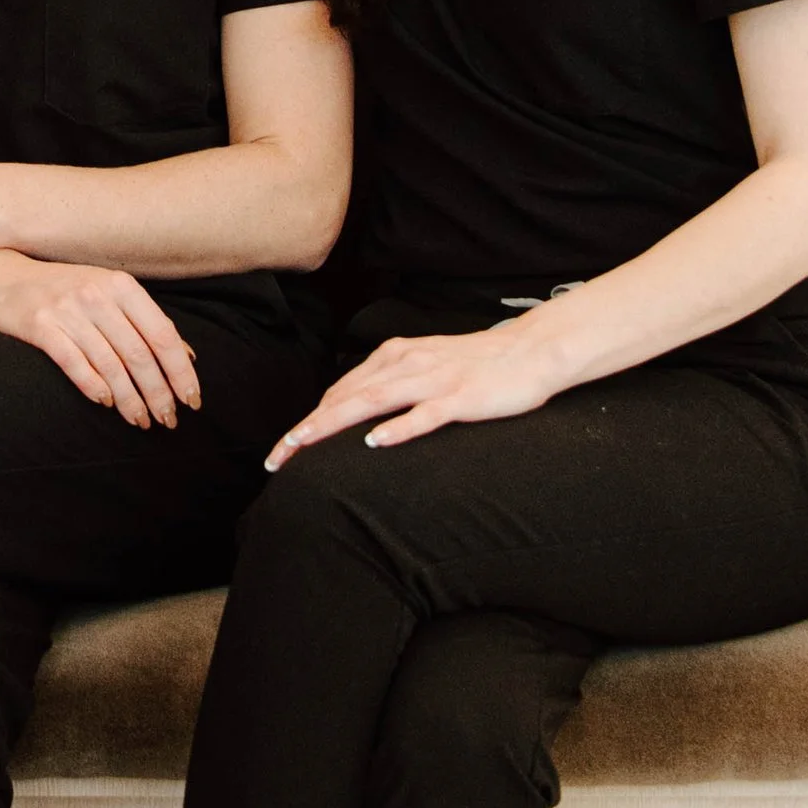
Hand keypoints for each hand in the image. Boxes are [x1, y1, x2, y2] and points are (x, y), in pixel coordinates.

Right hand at [0, 250, 202, 429]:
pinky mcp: (39, 326)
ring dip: (129, 399)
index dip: (180, 371)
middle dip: (158, 392)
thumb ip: (146, 322)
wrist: (1, 277)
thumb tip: (189, 355)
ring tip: (140, 421)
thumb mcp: (109, 294)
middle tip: (167, 420)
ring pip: (110, 364)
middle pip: (139, 353)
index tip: (191, 400)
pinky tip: (106, 403)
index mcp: (122, 286)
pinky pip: (73, 362)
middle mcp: (97, 295)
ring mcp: (67, 310)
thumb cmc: (64, 290)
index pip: (163, 334)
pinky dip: (93, 385)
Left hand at [265, 321, 558, 465]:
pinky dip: (398, 427)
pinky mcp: (462, 397)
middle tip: (276, 457)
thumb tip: (356, 411)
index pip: (340, 392)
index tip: (283, 448)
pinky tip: (375, 443)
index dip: (308, 420)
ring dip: (333, 425)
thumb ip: (391, 383)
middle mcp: (407, 364)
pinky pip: (425, 414)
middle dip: (307, 429)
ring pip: (373, 402)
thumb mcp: (424, 367)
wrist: (531, 350)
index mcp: (394, 357)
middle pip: (345, 399)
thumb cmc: (477, 365)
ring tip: (303, 446)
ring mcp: (434, 380)